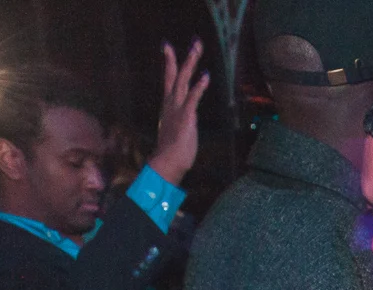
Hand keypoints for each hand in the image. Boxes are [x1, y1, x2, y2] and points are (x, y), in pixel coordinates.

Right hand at [147, 40, 209, 185]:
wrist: (166, 164)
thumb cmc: (172, 151)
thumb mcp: (177, 130)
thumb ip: (180, 121)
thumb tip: (184, 121)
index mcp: (168, 106)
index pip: (168, 80)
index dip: (169, 63)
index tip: (167, 46)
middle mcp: (171, 104)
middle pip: (175, 75)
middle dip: (183, 57)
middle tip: (195, 42)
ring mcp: (177, 109)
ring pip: (182, 80)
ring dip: (190, 64)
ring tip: (197, 48)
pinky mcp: (185, 118)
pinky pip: (193, 99)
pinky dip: (199, 87)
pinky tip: (206, 76)